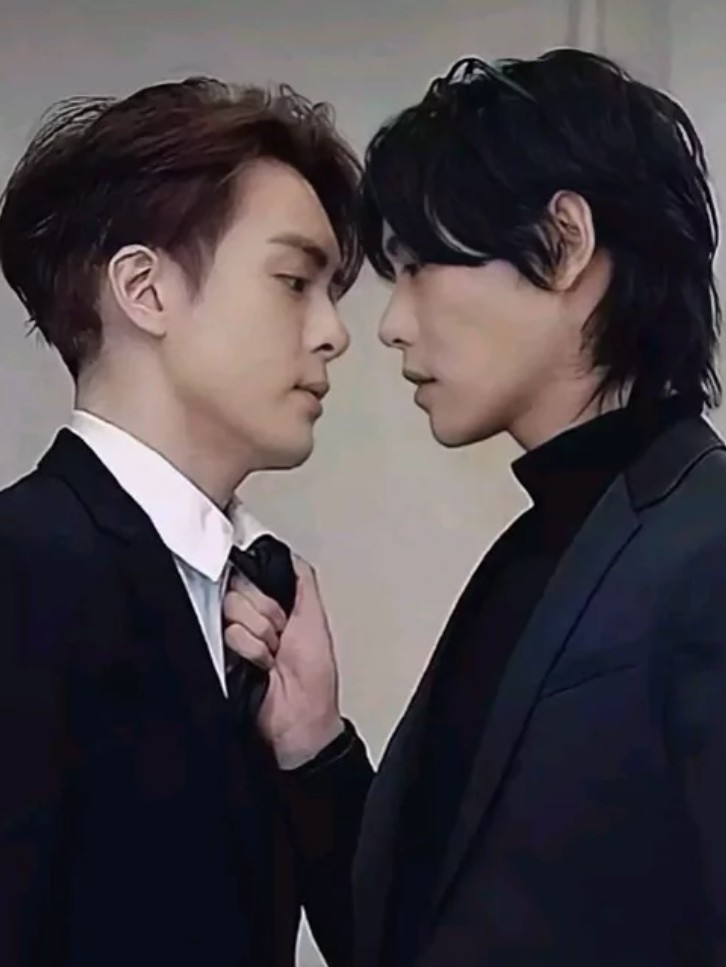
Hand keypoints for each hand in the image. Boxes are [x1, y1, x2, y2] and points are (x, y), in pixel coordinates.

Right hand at [223, 555, 342, 768]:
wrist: (301, 717)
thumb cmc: (313, 675)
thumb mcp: (314, 618)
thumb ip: (301, 580)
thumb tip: (287, 553)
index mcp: (267, 606)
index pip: (248, 575)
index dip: (268, 596)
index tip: (283, 616)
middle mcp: (244, 619)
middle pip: (238, 590)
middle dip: (267, 616)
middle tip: (280, 640)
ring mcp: (228, 638)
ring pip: (232, 612)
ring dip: (260, 639)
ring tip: (271, 658)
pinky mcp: (215, 657)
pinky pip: (225, 635)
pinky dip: (250, 652)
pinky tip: (259, 667)